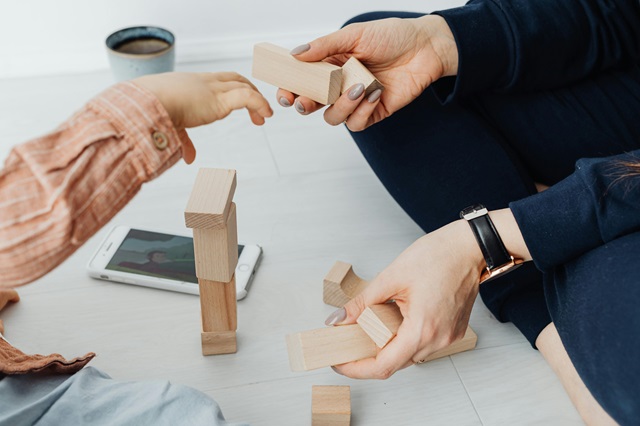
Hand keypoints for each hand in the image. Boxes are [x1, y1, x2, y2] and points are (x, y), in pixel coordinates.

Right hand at [134, 72, 272, 129]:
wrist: (143, 105)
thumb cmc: (148, 113)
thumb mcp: (170, 126)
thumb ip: (183, 141)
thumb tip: (189, 158)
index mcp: (189, 85)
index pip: (216, 81)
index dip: (231, 89)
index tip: (240, 104)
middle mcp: (203, 83)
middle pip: (234, 78)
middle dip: (249, 90)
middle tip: (258, 111)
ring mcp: (211, 89)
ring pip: (243, 85)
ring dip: (257, 99)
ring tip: (264, 116)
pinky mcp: (218, 100)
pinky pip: (246, 97)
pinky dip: (259, 103)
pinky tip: (266, 114)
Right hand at [277, 15, 457, 130]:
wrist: (425, 47)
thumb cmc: (391, 36)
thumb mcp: (355, 35)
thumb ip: (324, 46)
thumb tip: (295, 55)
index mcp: (330, 65)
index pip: (302, 82)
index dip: (290, 90)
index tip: (285, 93)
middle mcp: (339, 85)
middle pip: (312, 104)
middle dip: (305, 105)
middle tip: (306, 102)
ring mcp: (355, 101)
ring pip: (333, 117)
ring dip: (341, 106)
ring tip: (358, 88)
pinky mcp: (373, 113)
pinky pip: (357, 124)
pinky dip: (362, 111)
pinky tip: (374, 93)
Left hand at [329, 209, 531, 379]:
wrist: (469, 247)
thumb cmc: (438, 256)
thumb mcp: (391, 277)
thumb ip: (362, 302)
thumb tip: (340, 318)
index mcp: (423, 329)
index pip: (384, 366)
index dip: (357, 369)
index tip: (340, 363)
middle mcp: (438, 340)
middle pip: (397, 363)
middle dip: (369, 357)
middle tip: (348, 344)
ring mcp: (449, 337)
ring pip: (410, 355)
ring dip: (388, 347)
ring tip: (368, 331)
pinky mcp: (453, 331)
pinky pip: (424, 344)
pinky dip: (405, 339)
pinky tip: (393, 323)